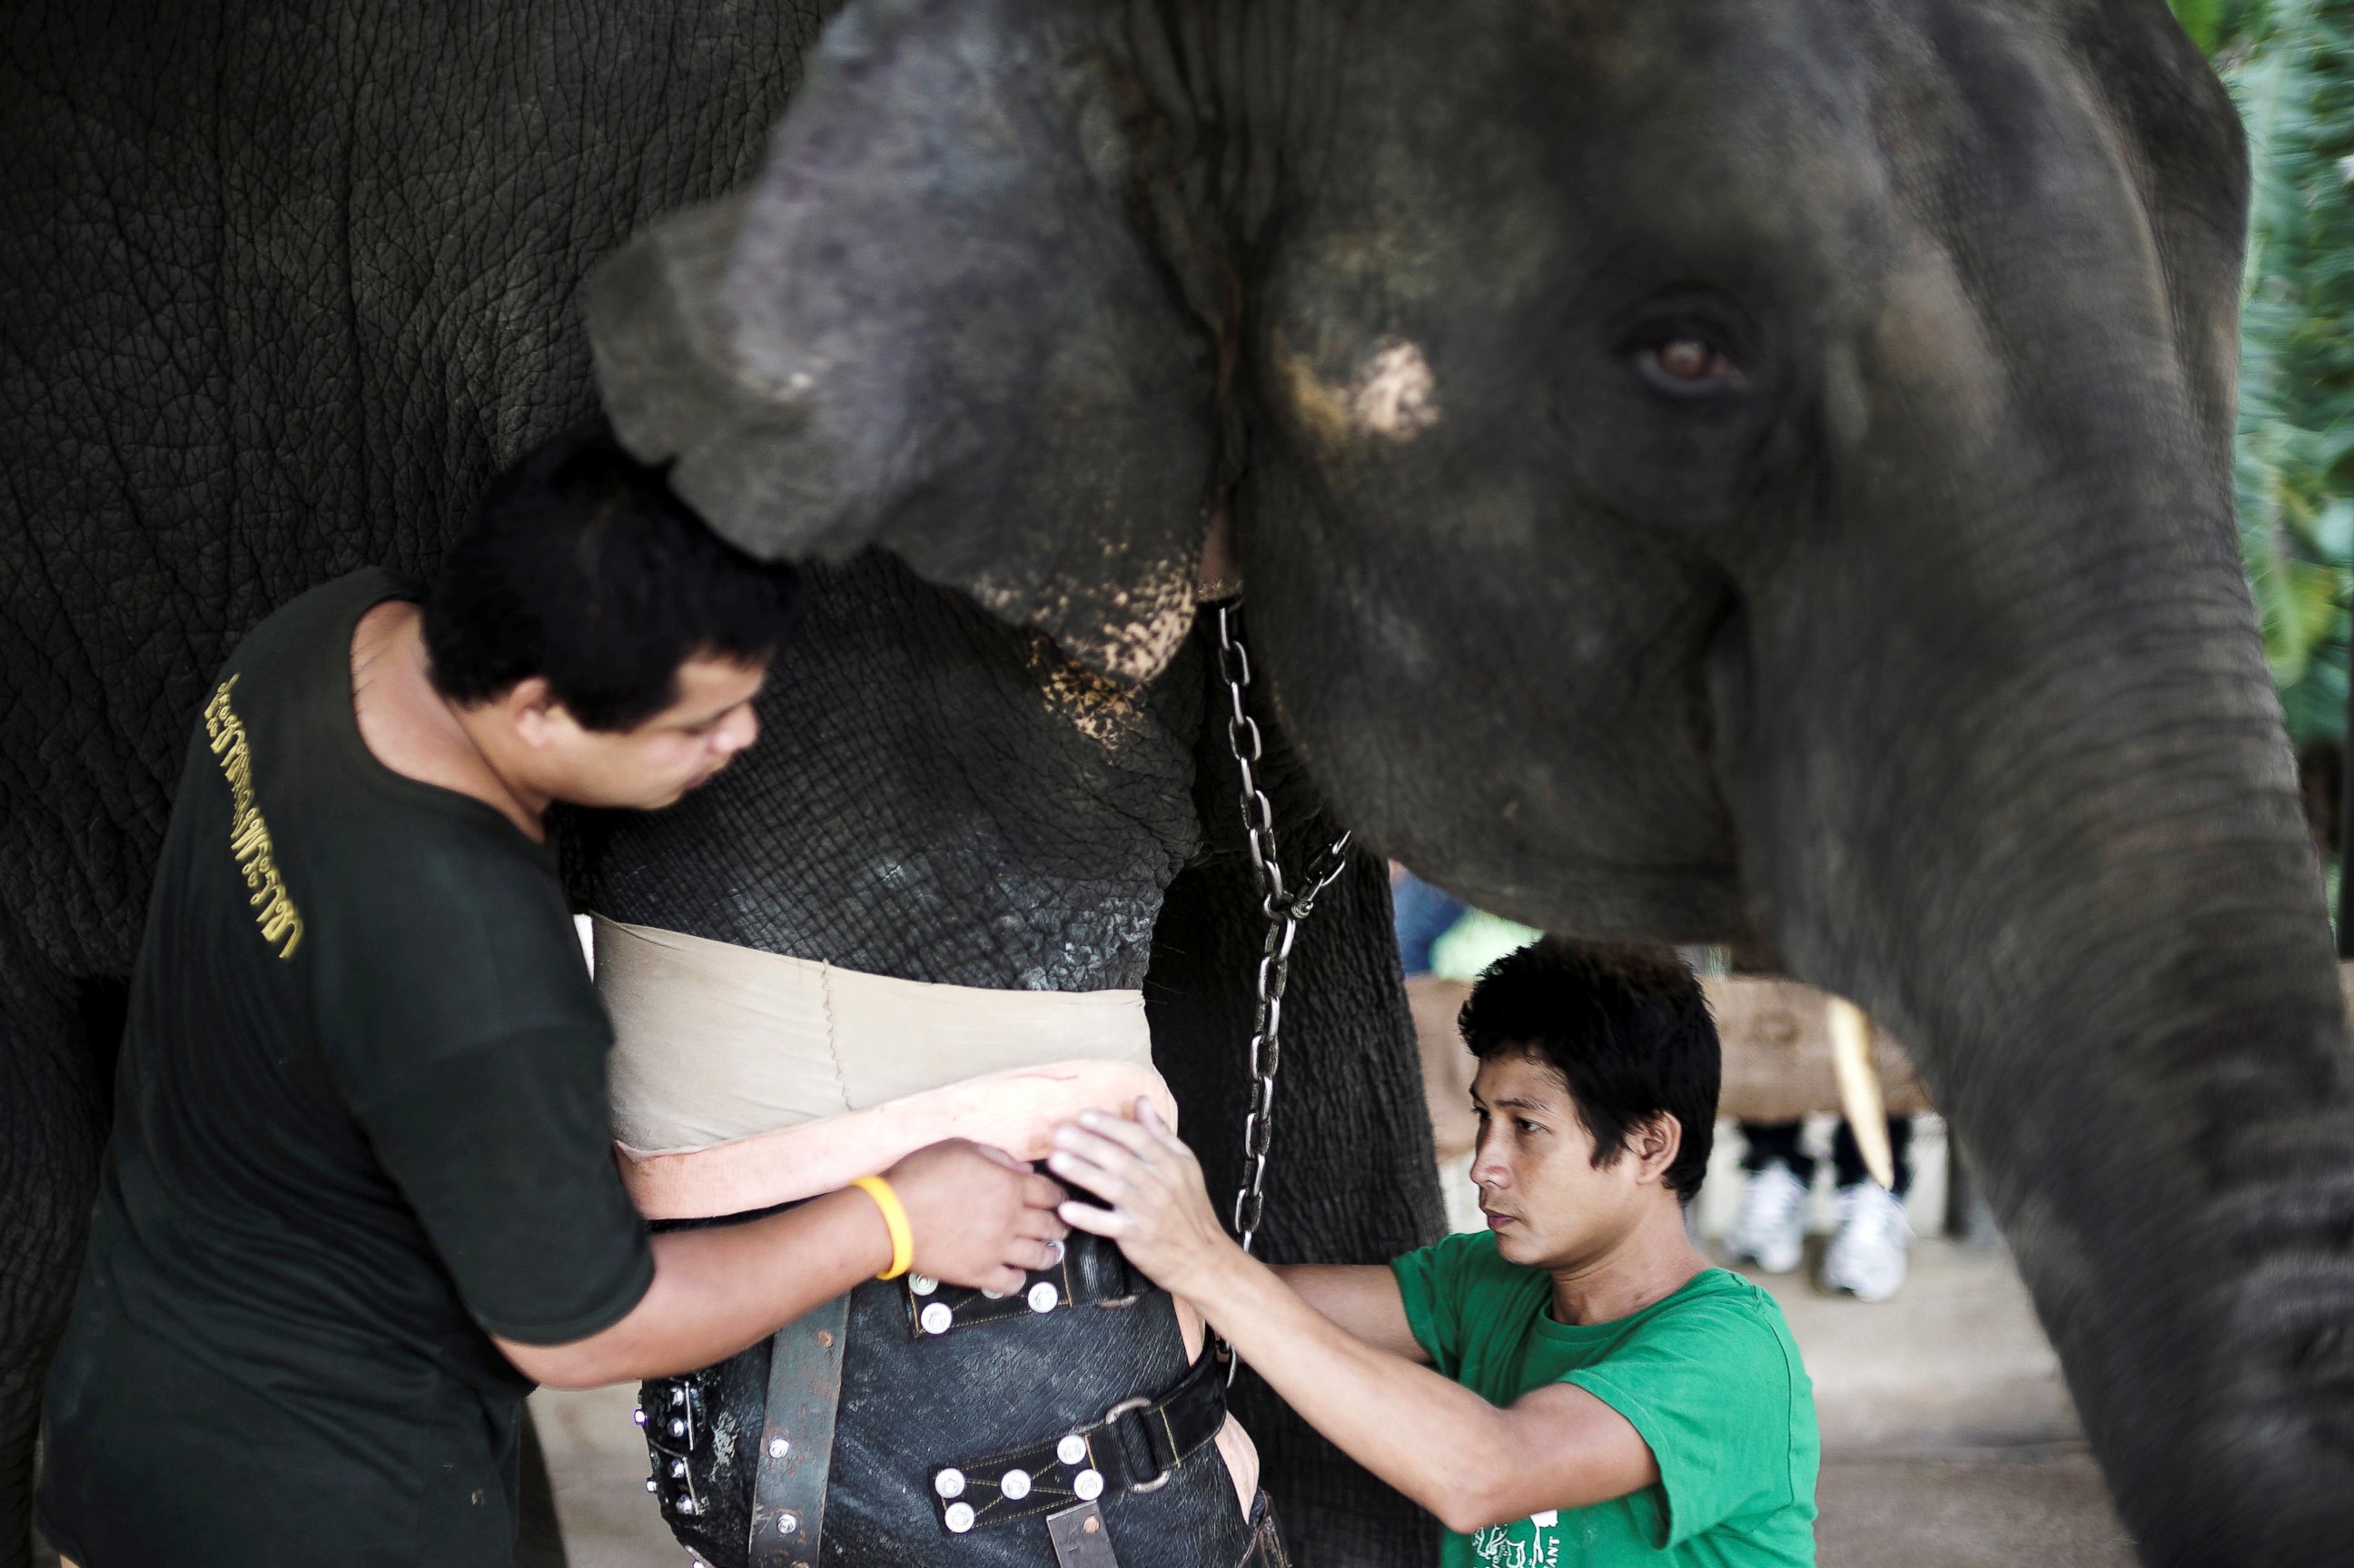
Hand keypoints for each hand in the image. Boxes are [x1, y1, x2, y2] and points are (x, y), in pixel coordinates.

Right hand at [880, 1140, 1067, 1294]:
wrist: (890, 1217)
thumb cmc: (921, 1176)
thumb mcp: (961, 1149)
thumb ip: (998, 1157)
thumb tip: (1024, 1171)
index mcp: (1009, 1186)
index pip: (1052, 1194)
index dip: (1060, 1197)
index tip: (1060, 1201)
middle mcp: (1010, 1219)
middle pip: (1052, 1226)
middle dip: (1060, 1225)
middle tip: (1060, 1227)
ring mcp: (997, 1249)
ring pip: (1040, 1257)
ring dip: (1049, 1254)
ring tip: (1048, 1253)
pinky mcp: (979, 1273)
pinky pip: (1012, 1283)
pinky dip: (1019, 1278)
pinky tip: (1015, 1272)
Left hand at [1049, 1099, 1237, 1298]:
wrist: (1203, 1257)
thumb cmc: (1191, 1208)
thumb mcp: (1186, 1164)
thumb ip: (1161, 1133)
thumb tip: (1141, 1102)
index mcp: (1170, 1164)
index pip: (1138, 1138)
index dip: (1110, 1125)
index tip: (1084, 1115)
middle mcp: (1159, 1185)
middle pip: (1120, 1159)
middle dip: (1088, 1143)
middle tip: (1059, 1132)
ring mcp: (1147, 1211)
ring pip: (1112, 1187)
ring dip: (1082, 1172)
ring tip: (1056, 1159)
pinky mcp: (1137, 1237)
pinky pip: (1109, 1225)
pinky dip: (1088, 1217)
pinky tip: (1067, 1208)